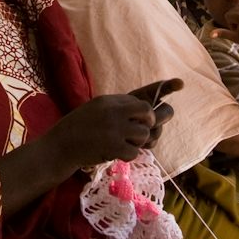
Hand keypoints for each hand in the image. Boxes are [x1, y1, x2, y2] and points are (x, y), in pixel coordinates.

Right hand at [50, 78, 181, 167]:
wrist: (58, 147)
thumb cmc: (77, 130)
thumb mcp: (96, 110)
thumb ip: (119, 109)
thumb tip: (148, 112)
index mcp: (111, 100)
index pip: (143, 94)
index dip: (163, 88)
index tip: (180, 83)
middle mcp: (115, 110)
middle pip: (149, 113)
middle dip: (153, 123)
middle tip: (147, 129)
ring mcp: (115, 128)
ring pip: (145, 134)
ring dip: (138, 142)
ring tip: (122, 143)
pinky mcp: (114, 145)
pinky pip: (135, 151)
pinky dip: (128, 155)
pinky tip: (115, 153)